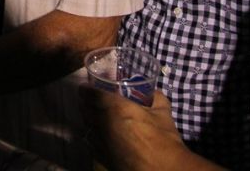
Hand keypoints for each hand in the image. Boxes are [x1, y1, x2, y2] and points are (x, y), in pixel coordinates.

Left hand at [79, 88, 199, 169]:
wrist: (160, 170)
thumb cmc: (163, 141)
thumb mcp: (164, 116)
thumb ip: (158, 100)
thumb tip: (155, 93)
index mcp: (116, 108)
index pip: (93, 95)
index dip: (86, 90)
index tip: (85, 87)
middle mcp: (103, 123)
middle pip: (86, 109)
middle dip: (85, 103)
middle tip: (89, 99)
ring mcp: (101, 141)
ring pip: (86, 125)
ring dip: (87, 118)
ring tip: (92, 115)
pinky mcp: (102, 155)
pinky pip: (90, 141)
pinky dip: (91, 135)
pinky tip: (98, 134)